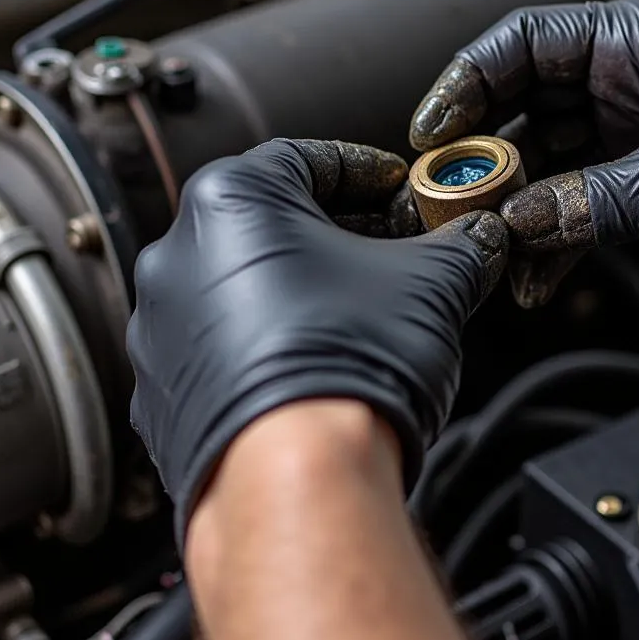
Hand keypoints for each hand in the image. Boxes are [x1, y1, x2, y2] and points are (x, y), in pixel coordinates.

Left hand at [127, 139, 507, 544]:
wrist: (300, 481)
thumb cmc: (348, 363)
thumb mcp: (433, 282)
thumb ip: (461, 245)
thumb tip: (479, 240)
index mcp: (231, 199)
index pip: (309, 158)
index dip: (367, 172)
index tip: (399, 189)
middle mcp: (179, 255)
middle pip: (273, 222)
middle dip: (339, 234)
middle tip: (391, 253)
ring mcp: (160, 328)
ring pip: (243, 286)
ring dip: (301, 290)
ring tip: (360, 315)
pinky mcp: (160, 394)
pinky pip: (220, 349)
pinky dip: (266, 345)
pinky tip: (315, 366)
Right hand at [410, 0, 638, 300]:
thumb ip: (594, 204)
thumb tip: (512, 227)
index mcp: (638, 37)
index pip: (523, 43)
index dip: (465, 83)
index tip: (428, 134)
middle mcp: (629, 70)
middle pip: (526, 103)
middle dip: (485, 157)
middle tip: (446, 204)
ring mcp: (637, 119)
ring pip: (550, 154)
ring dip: (521, 205)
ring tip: (490, 255)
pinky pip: (585, 191)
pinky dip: (561, 228)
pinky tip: (538, 275)